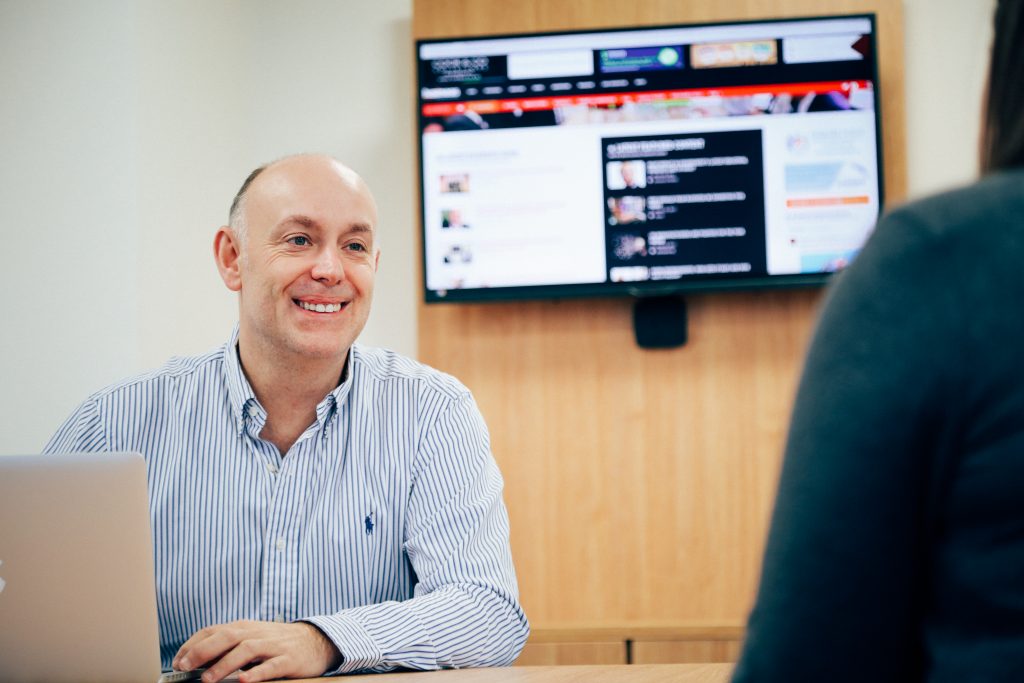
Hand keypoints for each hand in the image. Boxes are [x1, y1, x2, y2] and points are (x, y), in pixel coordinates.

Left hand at [172, 619, 341, 682]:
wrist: (315, 641)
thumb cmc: (275, 643)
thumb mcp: (250, 638)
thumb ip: (227, 646)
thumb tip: (194, 659)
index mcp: (244, 628)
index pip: (213, 631)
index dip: (192, 645)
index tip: (177, 661)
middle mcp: (256, 633)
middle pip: (227, 637)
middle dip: (203, 651)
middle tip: (185, 667)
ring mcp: (273, 646)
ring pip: (246, 650)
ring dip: (224, 664)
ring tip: (207, 679)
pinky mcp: (288, 660)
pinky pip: (270, 666)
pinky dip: (256, 673)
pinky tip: (243, 681)